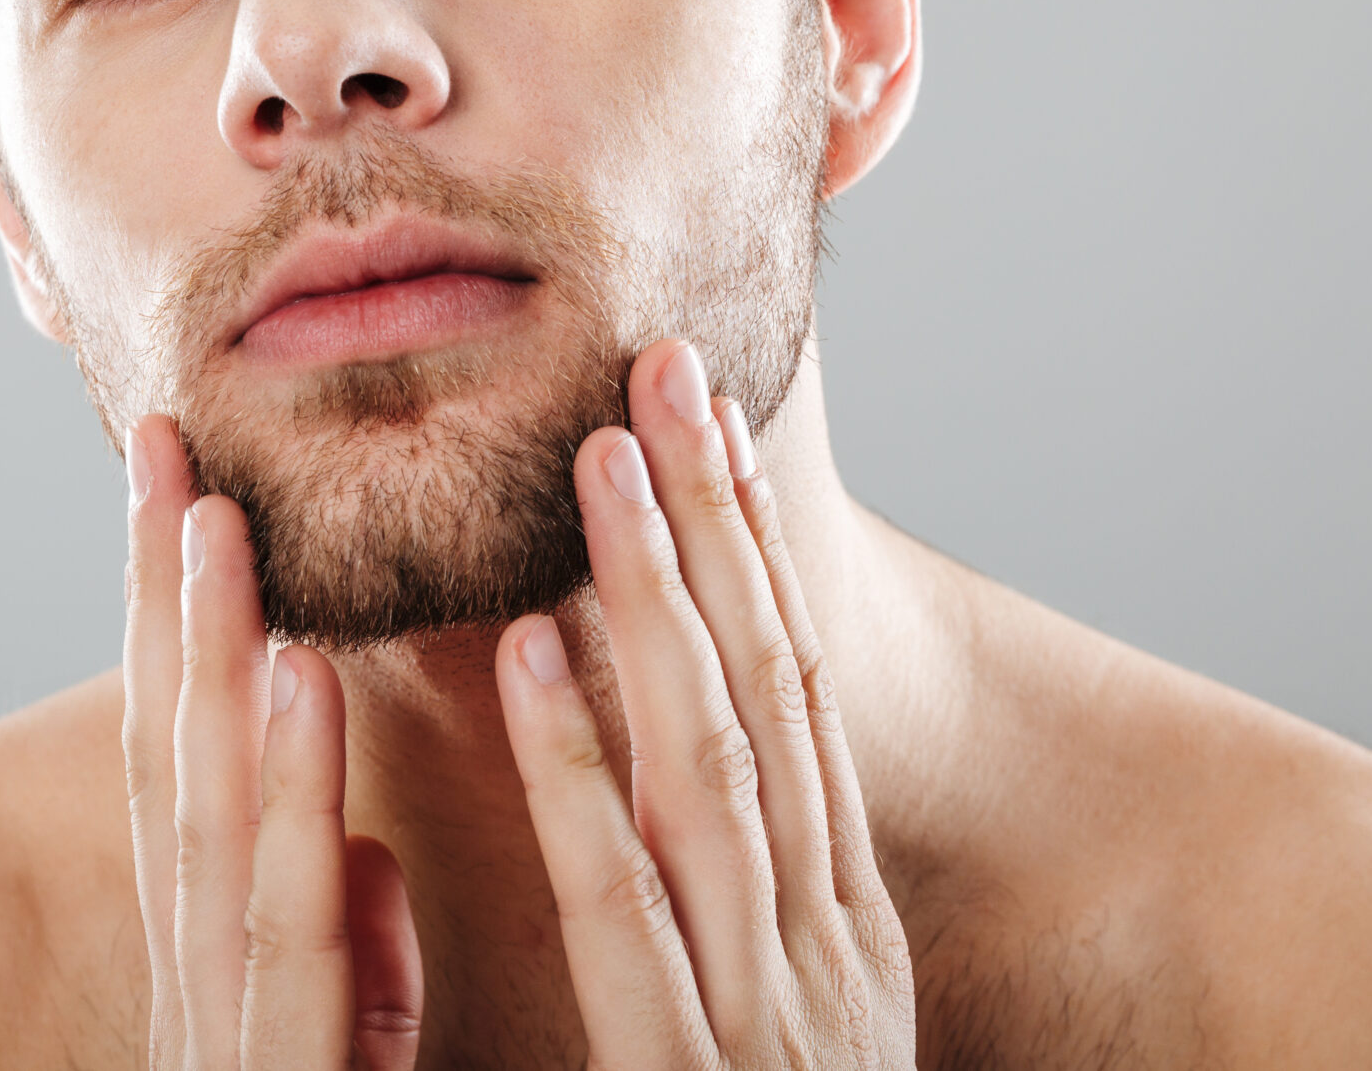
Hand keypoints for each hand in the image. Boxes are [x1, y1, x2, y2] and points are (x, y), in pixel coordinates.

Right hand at [120, 416, 423, 1070]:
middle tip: (160, 440)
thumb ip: (354, 967)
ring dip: (211, 656)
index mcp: (226, 979)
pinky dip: (294, 794)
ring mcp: (227, 1042)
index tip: (177, 491)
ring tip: (212, 516)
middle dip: (159, 600)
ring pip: (212, 817)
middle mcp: (205, 992)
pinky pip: (294, 930)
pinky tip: (296, 675)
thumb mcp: (350, 1063)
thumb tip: (370, 853)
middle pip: (174, 762)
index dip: (172, 628)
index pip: (191, 772)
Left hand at [494, 340, 918, 1066]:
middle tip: (665, 367)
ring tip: (599, 459)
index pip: (798, 698)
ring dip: (654, 596)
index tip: (717, 425)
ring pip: (705, 761)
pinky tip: (528, 654)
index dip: (760, 551)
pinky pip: (619, 902)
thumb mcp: (794, 1036)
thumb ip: (750, 926)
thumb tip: (703, 805)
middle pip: (765, 688)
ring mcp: (763, 1009)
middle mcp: (819, 945)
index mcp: (843, 927)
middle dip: (718, 518)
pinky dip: (577, 770)